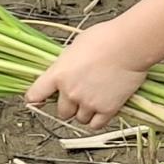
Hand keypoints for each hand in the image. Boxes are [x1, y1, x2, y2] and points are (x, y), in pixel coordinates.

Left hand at [25, 22, 149, 131]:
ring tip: (94, 100)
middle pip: (62, 112)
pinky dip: (97, 120)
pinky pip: (96, 125)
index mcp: (59, 74)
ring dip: (84, 113)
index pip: (36, 94)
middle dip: (69, 106)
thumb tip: (67, 69)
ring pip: (80, 119)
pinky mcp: (106, 109)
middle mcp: (70, 91)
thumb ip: (67, 63)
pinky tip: (102, 110)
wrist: (128, 45)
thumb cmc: (106, 38)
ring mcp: (88, 102)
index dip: (35, 99)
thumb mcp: (76, 46)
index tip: (36, 101)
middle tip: (78, 97)